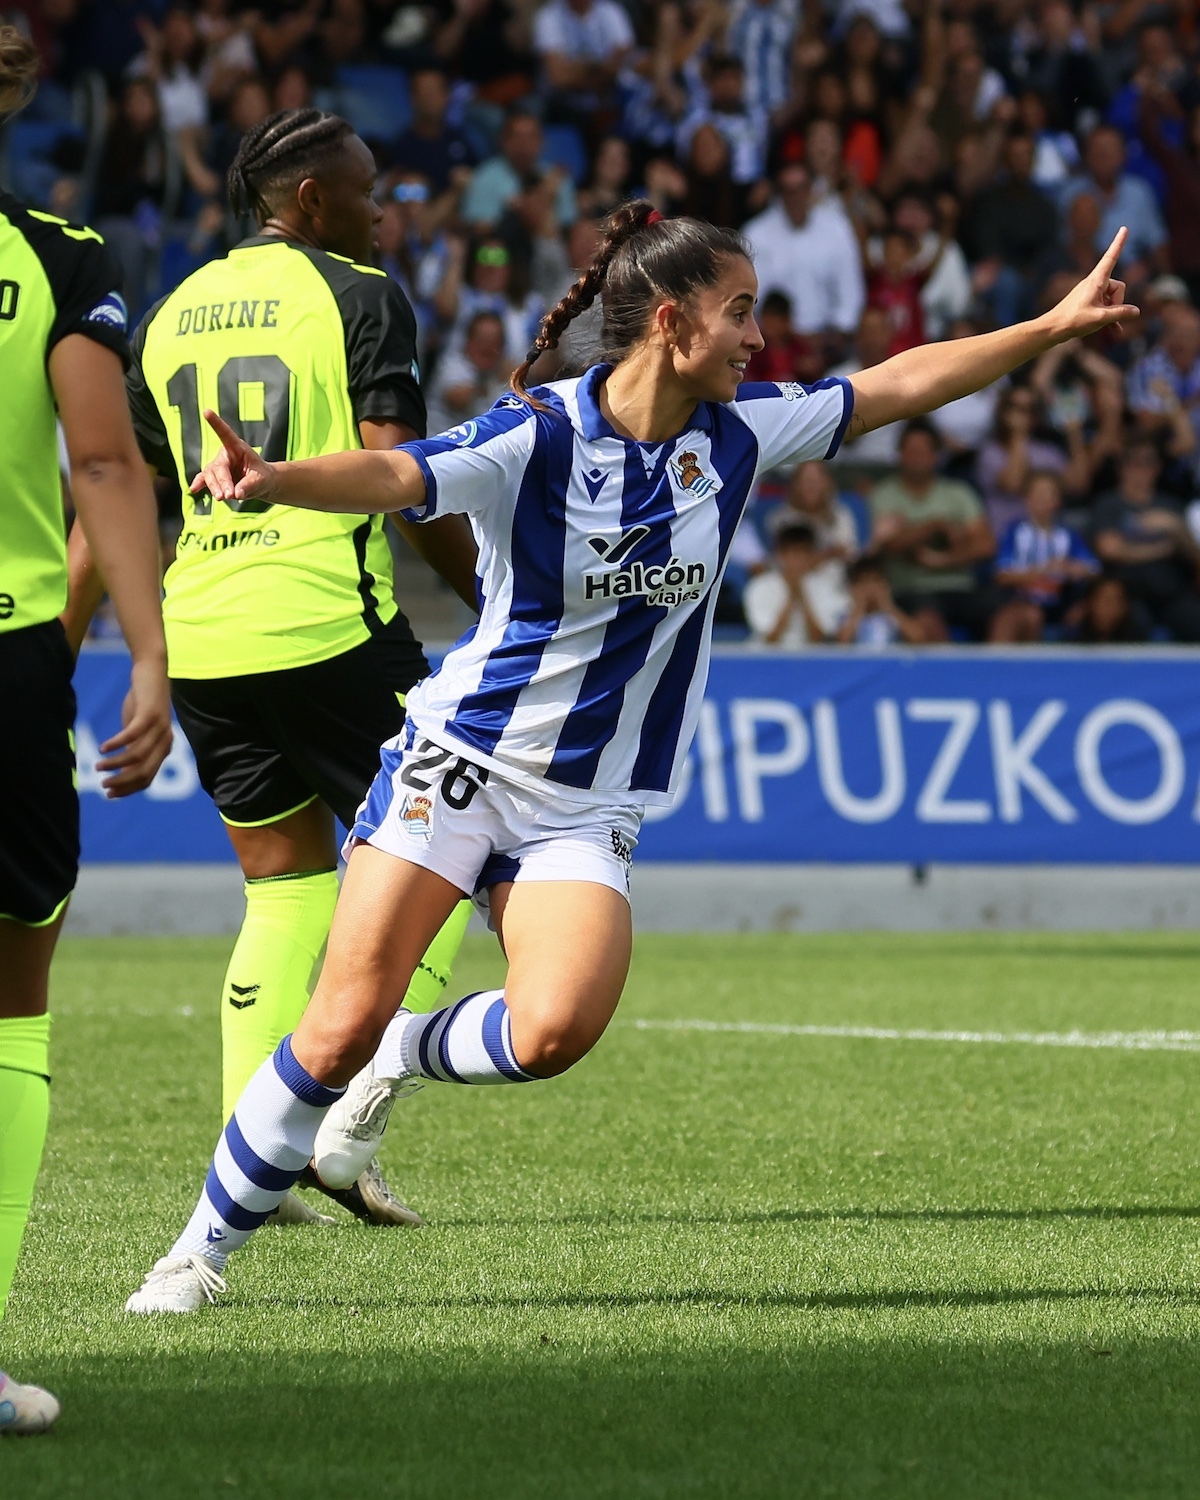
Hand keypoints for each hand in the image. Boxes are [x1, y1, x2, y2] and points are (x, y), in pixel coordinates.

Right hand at [96, 656, 172, 798]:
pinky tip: (104, 748)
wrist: (151, 671)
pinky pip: (132, 735)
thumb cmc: (142, 702)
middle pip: (144, 771)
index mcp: (164, 749)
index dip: (129, 789)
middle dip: (122, 782)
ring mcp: (159, 728)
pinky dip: (116, 744)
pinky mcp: (149, 714)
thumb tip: (121, 769)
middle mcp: (165, 741)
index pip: (148, 778)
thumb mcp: (137, 730)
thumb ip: (133, 749)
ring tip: (98, 766)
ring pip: (137, 755)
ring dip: (116, 764)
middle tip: (103, 785)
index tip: (110, 794)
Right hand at [192, 410, 276, 505]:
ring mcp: (218, 466)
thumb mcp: (261, 480)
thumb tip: (236, 494)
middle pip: (217, 467)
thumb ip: (249, 485)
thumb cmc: (262, 477)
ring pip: (210, 475)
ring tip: (223, 498)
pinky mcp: (214, 477)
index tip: (206, 411)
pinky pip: (204, 479)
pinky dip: (199, 484)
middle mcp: (225, 455)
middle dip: (222, 481)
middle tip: (229, 495)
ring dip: (215, 487)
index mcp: (237, 447)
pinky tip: (193, 489)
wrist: (260, 485)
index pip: (225, 434)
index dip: (216, 423)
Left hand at [1044, 228, 1139, 341]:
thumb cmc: (1073, 320)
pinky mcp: (1088, 302)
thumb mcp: (1100, 318)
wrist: (1052, 329)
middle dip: (1118, 303)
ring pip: (1112, 299)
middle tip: (1107, 317)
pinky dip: (1109, 318)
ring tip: (1107, 327)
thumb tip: (1136, 311)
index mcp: (1096, 280)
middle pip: (1118, 287)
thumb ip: (1120, 313)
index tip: (1124, 228)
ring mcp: (1091, 293)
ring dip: (1113, 313)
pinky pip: (1104, 307)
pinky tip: (1113, 331)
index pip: (1111, 257)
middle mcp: (1094, 283)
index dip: (1119, 243)